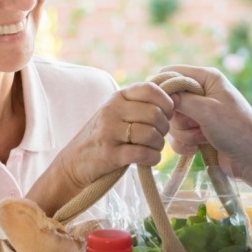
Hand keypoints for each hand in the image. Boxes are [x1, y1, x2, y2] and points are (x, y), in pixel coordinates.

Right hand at [55, 82, 174, 189]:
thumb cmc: (105, 136)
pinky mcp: (110, 154)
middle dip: (164, 128)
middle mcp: (112, 110)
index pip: (150, 89)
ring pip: (151, 134)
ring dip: (158, 145)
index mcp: (118, 97)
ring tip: (153, 148)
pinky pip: (143, 154)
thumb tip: (176, 97)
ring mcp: (109, 132)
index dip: (166, 103)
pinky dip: (152, 158)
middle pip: (154, 114)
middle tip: (159, 136)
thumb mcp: (118, 112)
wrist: (75, 161)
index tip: (166, 115)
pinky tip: (149, 159)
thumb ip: (141, 104)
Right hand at [160, 65, 251, 208]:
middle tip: (195, 125)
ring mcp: (200, 114)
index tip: (162, 106)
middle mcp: (203, 93)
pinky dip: (184, 144)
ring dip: (184, 133)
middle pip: (170, 101)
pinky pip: (178, 136)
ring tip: (202, 138)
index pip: (172, 72)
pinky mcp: (199, 132)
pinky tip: (198, 148)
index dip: (163, 88)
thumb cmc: (236, 129)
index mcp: (207, 78)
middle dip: (178, 118)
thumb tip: (160, 94)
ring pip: (173, 121)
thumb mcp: (206, 110)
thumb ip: (181, 99)